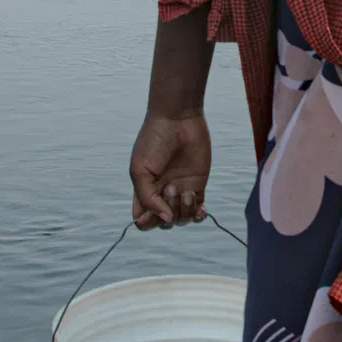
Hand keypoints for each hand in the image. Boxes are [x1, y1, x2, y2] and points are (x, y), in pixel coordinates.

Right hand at [130, 112, 212, 227]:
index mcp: (143, 190)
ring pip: (181, 218)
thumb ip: (148, 199)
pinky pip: (198, 210)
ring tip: (186, 191)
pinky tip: (200, 210)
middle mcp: (161, 193)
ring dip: (184, 211)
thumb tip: (166, 219)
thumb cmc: (154, 141)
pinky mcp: (197, 185)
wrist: (177, 120)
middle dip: (168, 213)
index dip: (147, 222)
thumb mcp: (140, 171)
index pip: (143, 218)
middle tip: (170, 187)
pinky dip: (198, 215)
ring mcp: (180, 190)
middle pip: (163, 222)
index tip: (150, 214)